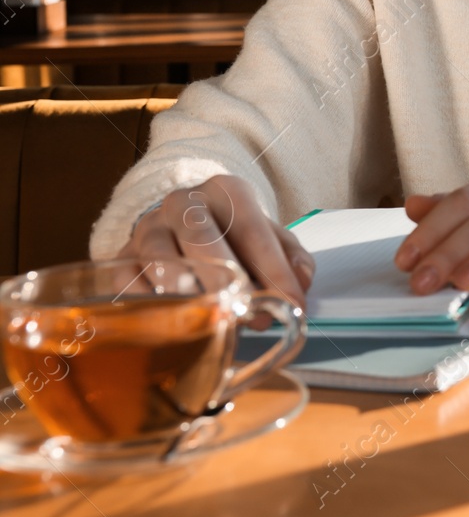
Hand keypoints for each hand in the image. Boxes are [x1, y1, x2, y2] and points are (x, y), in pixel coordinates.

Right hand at [115, 175, 314, 308]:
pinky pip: (129, 286)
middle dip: (229, 282)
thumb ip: (291, 258)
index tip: (293, 303)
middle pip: (202, 240)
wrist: (180, 221)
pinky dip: (153, 309)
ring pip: (163, 263)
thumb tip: (300, 283)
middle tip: (252, 315)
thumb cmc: (232, 234)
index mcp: (225, 190)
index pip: (252, 229)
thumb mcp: (269, 236)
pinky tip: (175, 326)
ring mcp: (147, 229)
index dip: (275, 270)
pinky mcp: (120, 257)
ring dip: (191, 299)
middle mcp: (181, 203)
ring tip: (216, 324)